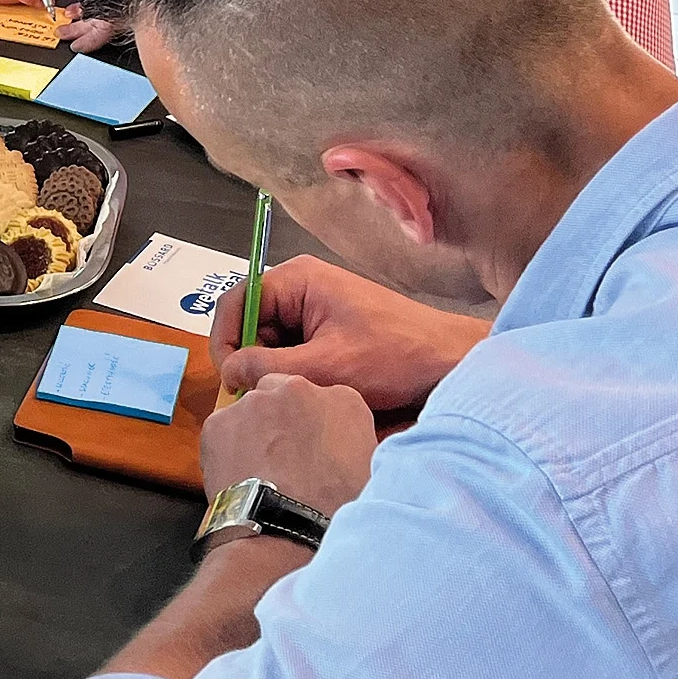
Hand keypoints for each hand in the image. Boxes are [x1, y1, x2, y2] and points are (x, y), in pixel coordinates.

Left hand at [198, 371, 375, 516]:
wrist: (285, 533)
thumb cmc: (334, 512)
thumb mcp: (369, 474)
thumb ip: (356, 445)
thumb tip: (346, 450)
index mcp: (343, 400)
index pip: (326, 401)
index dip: (316, 426)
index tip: (313, 447)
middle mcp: (297, 389)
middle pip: (284, 394)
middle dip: (283, 419)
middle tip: (285, 457)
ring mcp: (255, 402)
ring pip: (251, 410)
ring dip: (255, 432)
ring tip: (261, 472)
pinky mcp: (220, 421)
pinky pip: (222, 429)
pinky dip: (227, 448)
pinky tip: (240, 476)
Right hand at [210, 254, 486, 416]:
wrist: (452, 363)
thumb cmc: (397, 356)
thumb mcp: (326, 368)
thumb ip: (270, 368)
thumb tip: (229, 374)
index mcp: (296, 280)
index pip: (235, 303)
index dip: (225, 342)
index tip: (230, 382)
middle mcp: (301, 288)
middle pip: (250, 324)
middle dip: (252, 361)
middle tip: (261, 398)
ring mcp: (316, 309)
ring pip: (271, 342)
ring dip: (277, 371)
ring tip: (294, 397)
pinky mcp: (329, 331)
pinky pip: (294, 351)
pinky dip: (295, 374)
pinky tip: (312, 393)